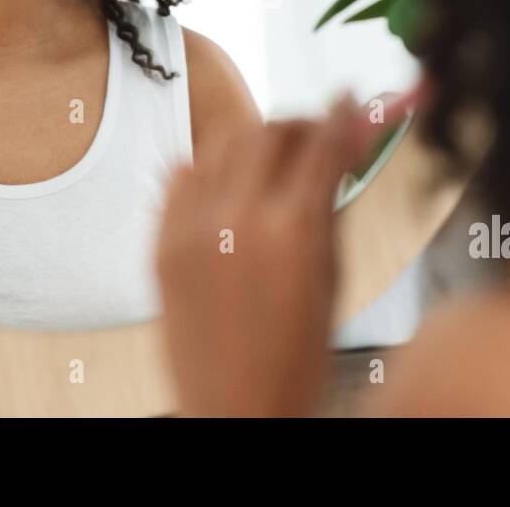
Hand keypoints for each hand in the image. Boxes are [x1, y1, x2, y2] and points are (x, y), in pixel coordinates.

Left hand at [155, 92, 376, 416]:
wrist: (238, 411)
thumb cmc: (298, 357)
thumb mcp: (333, 275)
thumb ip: (335, 201)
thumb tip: (348, 144)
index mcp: (294, 231)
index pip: (322, 141)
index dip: (341, 112)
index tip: (348, 97)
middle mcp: (238, 221)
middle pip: (270, 129)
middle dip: (299, 123)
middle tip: (315, 134)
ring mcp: (191, 230)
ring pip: (222, 141)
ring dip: (254, 138)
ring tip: (273, 158)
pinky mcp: (161, 244)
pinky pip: (182, 174)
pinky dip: (209, 165)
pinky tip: (230, 182)